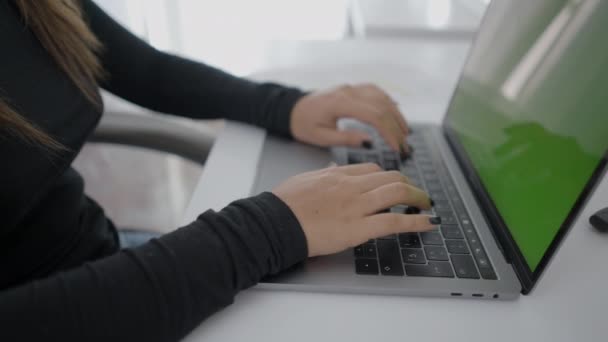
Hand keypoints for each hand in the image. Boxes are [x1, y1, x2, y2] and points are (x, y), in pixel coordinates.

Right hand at [272, 163, 436, 256]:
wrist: (275, 221)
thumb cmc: (284, 204)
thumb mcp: (304, 180)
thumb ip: (322, 173)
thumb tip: (332, 167)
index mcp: (338, 174)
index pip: (373, 170)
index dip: (389, 177)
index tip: (396, 183)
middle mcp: (351, 186)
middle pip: (391, 177)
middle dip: (409, 185)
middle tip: (417, 195)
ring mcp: (356, 206)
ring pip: (397, 192)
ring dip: (418, 198)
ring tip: (427, 205)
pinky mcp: (358, 227)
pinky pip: (393, 221)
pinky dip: (416, 221)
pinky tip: (429, 223)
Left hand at [290, 84, 409, 152]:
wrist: (293, 109)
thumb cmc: (304, 124)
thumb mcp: (321, 137)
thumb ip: (346, 139)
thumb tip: (370, 142)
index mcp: (339, 103)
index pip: (373, 115)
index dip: (388, 131)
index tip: (397, 147)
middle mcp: (348, 91)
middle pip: (381, 105)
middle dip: (396, 126)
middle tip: (404, 144)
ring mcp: (351, 88)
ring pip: (382, 96)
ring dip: (396, 114)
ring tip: (405, 132)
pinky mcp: (353, 88)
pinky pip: (376, 92)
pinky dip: (389, 103)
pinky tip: (396, 114)